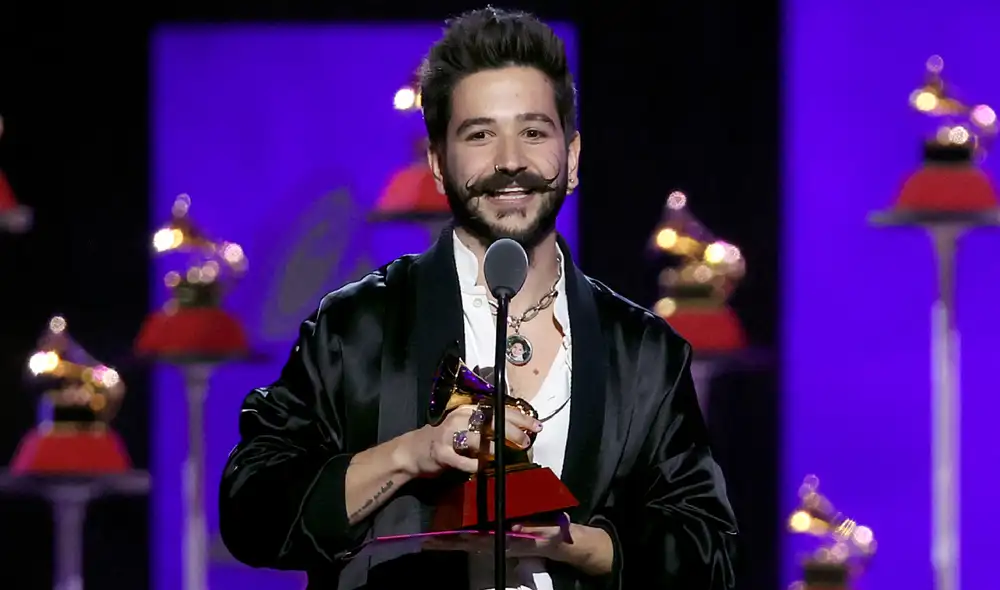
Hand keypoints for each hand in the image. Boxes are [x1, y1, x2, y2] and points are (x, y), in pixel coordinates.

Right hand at [404, 404, 542, 476]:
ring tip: (505, 454)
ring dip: (494, 447)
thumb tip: (520, 433)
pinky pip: (462, 461)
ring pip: (477, 439)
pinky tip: (482, 468)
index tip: (536, 426)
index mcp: (468, 410)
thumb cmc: (446, 439)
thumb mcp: (466, 428)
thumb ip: (488, 429)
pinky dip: (475, 465)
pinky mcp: (441, 453)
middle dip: (512, 432)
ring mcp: (448, 435)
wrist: (413, 451)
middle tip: (526, 441)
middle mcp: (459, 419)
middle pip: (490, 422)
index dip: (520, 418)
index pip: (498, 410)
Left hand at [420, 513, 572, 558]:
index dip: (458, 539)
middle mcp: (495, 541)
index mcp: (503, 539)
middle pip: (466, 542)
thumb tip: (516, 528)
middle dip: (446, 541)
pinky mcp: (496, 536)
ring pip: (467, 540)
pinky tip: (449, 531)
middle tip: (425, 539)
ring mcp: (495, 539)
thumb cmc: (552, 534)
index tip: (440, 537)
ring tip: (429, 538)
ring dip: (449, 540)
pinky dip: (460, 536)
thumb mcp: (546, 531)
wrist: (558, 541)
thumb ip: (532, 530)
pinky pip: (475, 536)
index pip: (476, 539)